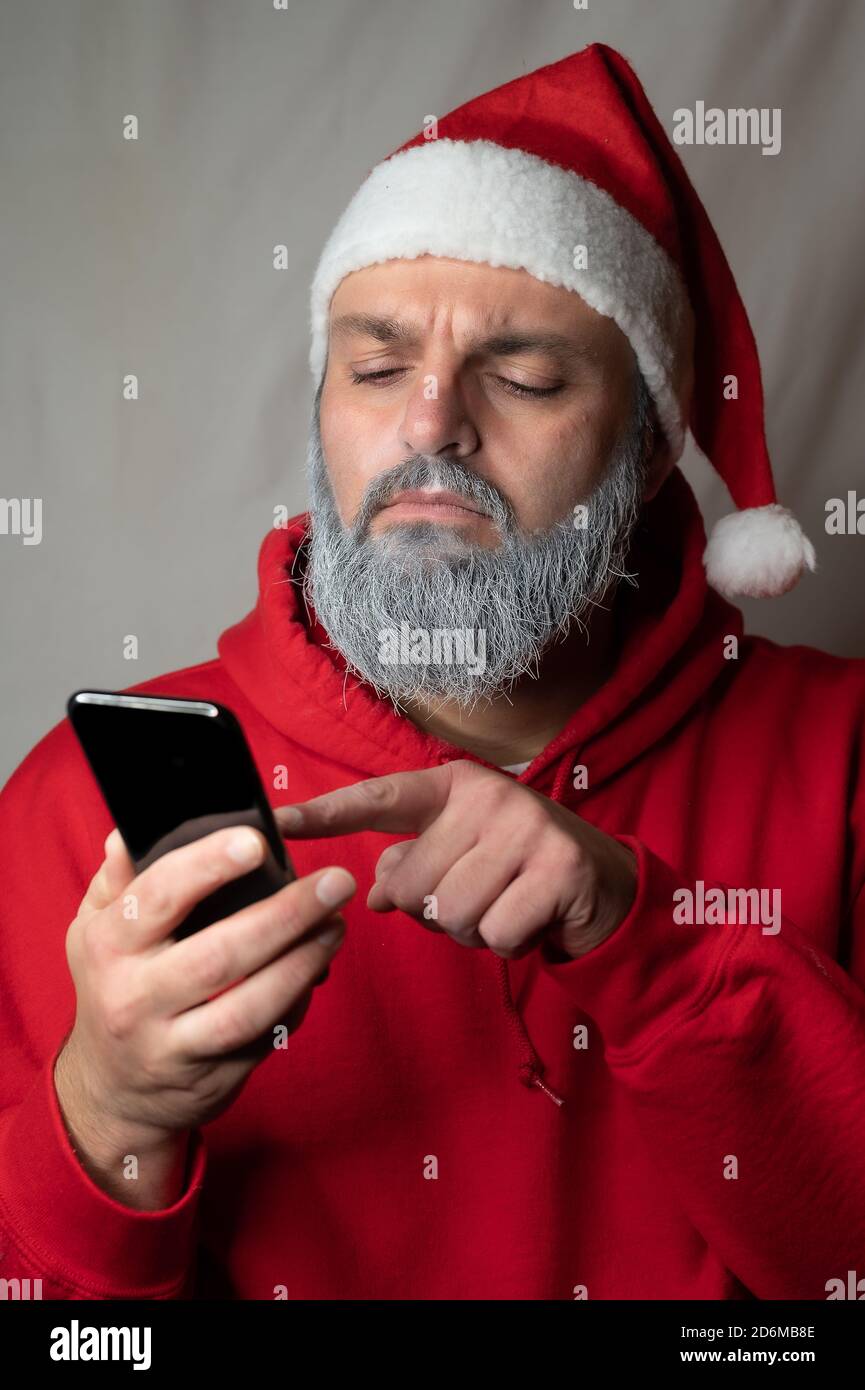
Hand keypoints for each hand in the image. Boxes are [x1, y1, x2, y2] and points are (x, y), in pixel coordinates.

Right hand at [59, 825, 354, 1150]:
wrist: (112, 1093)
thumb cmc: (114, 986)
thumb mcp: (95, 930)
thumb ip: (120, 880)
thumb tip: (132, 832)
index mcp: (108, 946)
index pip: (159, 897)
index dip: (208, 866)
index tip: (258, 842)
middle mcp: (135, 998)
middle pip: (218, 954)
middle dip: (284, 915)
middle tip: (335, 881)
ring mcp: (173, 1045)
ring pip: (249, 1007)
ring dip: (303, 963)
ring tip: (337, 924)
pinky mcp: (212, 1078)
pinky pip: (265, 1036)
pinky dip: (297, 1000)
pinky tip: (318, 966)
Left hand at [275, 761, 636, 960]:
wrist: (604, 885)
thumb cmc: (515, 872)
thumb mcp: (460, 857)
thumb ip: (411, 866)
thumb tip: (377, 894)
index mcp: (453, 786)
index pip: (378, 799)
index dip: (325, 813)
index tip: (276, 823)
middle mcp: (488, 796)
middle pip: (413, 885)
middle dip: (434, 912)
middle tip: (476, 899)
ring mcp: (526, 828)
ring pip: (450, 914)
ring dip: (472, 931)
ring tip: (503, 907)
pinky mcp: (559, 867)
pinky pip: (495, 932)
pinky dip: (507, 942)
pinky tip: (531, 919)